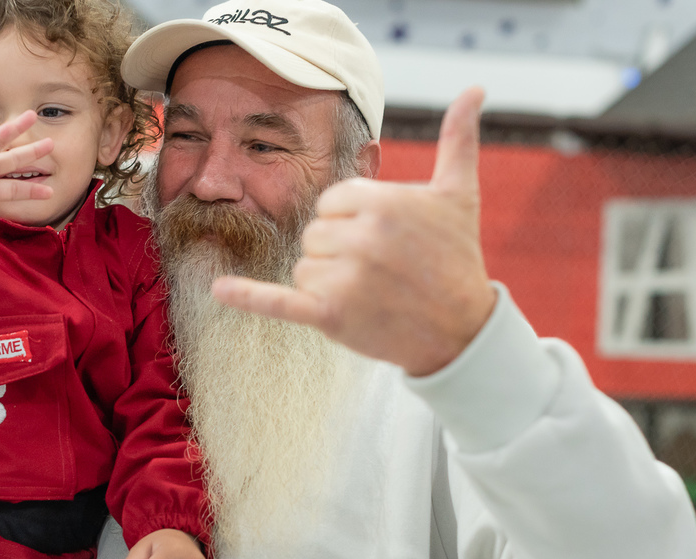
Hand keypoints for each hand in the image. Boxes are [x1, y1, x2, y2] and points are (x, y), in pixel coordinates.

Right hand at [0, 110, 54, 224]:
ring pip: (3, 146)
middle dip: (33, 154)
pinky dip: (1, 134)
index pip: (13, 189)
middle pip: (13, 162)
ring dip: (20, 132)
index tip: (49, 191)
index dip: (31, 189)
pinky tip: (16, 124)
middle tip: (52, 144)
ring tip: (34, 116)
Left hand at [211, 87, 497, 376]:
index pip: (330, 202)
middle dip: (338, 251)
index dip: (350, 221)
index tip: (383, 240)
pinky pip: (278, 301)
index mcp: (382, 202)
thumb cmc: (457, 258)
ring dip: (326, 282)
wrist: (462, 330)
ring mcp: (344, 278)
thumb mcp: (458, 195)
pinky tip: (220, 290)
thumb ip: (458, 140)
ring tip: (369, 292)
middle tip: (380, 270)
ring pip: (302, 267)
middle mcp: (361, 237)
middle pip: (313, 234)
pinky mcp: (330, 315)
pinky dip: (248, 296)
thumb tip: (475, 89)